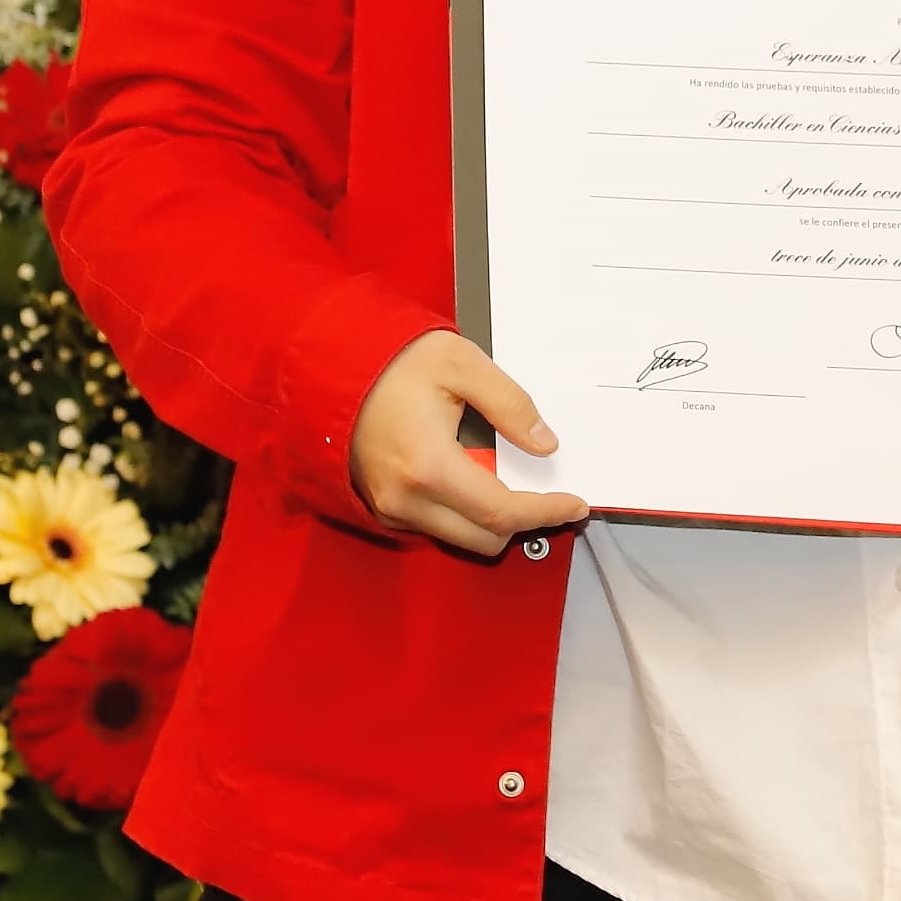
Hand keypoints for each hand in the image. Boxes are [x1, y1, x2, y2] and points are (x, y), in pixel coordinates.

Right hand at [348, 330, 589, 559]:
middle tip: (553, 495)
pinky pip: (436, 526)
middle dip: (525, 522)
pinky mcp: (381, 508)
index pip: (501, 511)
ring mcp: (390, 508)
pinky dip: (465, 513)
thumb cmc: (391, 361)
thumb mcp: (460, 364)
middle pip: (484, 539)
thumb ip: (510, 404)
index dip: (545, 512)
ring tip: (517, 483)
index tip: (575, 503)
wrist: (325, 369)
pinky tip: (479, 479)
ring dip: (494, 519)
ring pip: (460, 537)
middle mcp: (405, 500)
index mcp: (428, 466)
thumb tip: (545, 444)